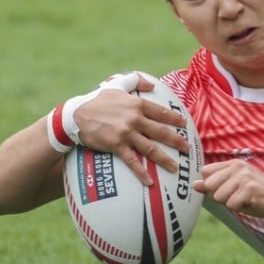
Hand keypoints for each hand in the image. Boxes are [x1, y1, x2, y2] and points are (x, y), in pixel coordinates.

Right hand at [71, 74, 188, 185]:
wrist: (76, 115)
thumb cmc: (97, 100)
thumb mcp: (117, 85)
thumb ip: (135, 82)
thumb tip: (151, 84)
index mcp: (137, 105)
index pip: (162, 112)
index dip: (175, 119)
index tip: (185, 124)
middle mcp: (135, 119)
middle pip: (161, 132)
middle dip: (177, 141)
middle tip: (188, 148)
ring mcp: (126, 134)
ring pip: (150, 148)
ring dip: (164, 159)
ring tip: (176, 167)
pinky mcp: (116, 146)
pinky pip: (132, 161)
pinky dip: (141, 172)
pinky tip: (149, 182)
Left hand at [195, 160, 263, 219]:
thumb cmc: (257, 195)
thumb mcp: (234, 188)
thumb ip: (215, 185)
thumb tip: (194, 184)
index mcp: (233, 163)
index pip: (206, 172)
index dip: (213, 186)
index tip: (229, 189)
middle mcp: (238, 166)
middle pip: (209, 185)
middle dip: (220, 196)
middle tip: (238, 196)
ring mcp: (244, 176)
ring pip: (219, 196)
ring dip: (231, 203)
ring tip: (245, 199)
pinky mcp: (250, 188)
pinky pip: (231, 204)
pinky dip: (239, 208)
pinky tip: (251, 202)